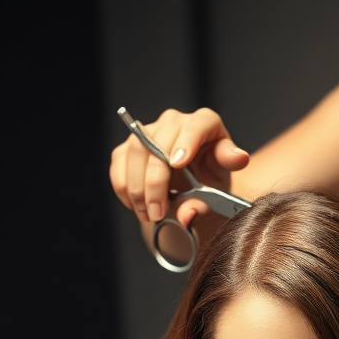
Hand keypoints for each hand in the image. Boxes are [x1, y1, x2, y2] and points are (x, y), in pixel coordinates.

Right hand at [109, 107, 248, 225]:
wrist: (197, 188)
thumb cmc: (212, 185)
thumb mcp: (219, 196)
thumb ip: (206, 205)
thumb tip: (186, 215)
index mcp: (207, 126)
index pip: (197, 125)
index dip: (186, 142)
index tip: (177, 164)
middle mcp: (176, 122)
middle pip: (157, 142)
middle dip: (154, 181)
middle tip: (157, 213)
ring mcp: (150, 131)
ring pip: (134, 151)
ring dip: (137, 189)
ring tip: (149, 216)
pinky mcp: (131, 146)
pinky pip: (119, 162)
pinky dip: (124, 188)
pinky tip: (138, 207)